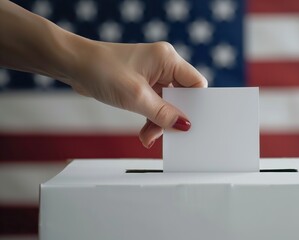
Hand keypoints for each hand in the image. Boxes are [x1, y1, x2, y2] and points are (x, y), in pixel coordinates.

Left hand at [69, 41, 207, 147]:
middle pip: (181, 96)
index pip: (195, 83)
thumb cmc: (101, 69)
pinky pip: (154, 104)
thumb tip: (184, 125)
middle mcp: (163, 64)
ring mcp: (152, 74)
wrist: (73, 65)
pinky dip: (150, 119)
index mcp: (167, 58)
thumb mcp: (137, 97)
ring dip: (159, 121)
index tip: (191, 122)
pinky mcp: (142, 84)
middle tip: (166, 132)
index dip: (196, 103)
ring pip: (167, 103)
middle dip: (172, 116)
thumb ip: (163, 113)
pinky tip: (145, 132)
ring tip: (148, 136)